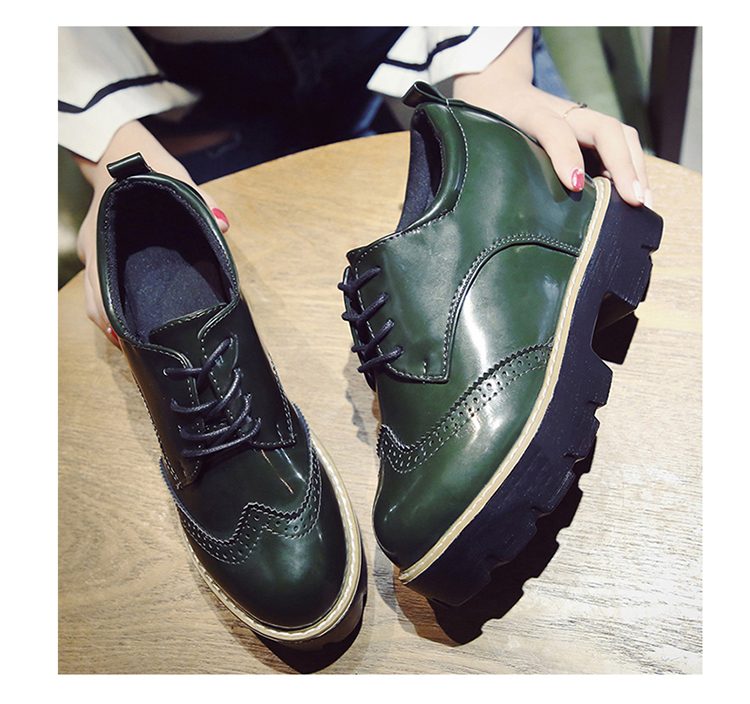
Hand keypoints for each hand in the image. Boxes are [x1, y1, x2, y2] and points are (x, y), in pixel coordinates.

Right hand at [74, 121, 229, 345]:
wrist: (120, 153)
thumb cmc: (148, 170)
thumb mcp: (177, 179)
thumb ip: (201, 201)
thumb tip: (223, 226)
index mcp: (104, 237)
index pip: (100, 285)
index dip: (110, 317)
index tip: (125, 339)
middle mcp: (93, 251)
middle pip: (94, 301)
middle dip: (113, 329)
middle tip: (139, 352)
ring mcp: (93, 254)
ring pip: (95, 299)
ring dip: (112, 323)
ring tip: (137, 346)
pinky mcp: (99, 255)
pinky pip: (102, 288)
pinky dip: (113, 309)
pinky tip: (134, 322)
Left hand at [453, 28, 650, 208]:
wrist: (499, 91)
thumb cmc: (492, 123)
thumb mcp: (488, 138)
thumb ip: (494, 162)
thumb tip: (498, 209)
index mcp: (531, 113)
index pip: (553, 128)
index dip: (565, 154)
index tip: (575, 183)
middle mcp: (563, 112)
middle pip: (603, 127)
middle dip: (622, 162)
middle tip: (633, 199)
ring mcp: (581, 118)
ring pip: (619, 134)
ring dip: (635, 167)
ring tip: (643, 202)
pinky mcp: (590, 130)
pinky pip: (620, 145)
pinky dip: (632, 168)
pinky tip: (638, 195)